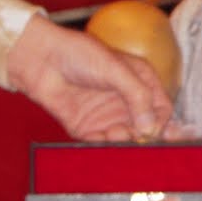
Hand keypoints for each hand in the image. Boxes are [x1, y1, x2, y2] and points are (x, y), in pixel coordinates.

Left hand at [7, 14, 172, 141]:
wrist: (40, 60)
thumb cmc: (79, 55)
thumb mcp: (116, 70)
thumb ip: (138, 96)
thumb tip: (150, 126)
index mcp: (140, 81)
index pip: (161, 108)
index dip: (161, 121)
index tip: (153, 130)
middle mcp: (126, 101)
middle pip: (145, 128)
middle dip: (142, 136)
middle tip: (135, 137)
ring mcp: (106, 115)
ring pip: (125, 139)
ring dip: (123, 141)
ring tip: (115, 134)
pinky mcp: (87, 128)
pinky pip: (101, 144)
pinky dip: (103, 146)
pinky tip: (100, 138)